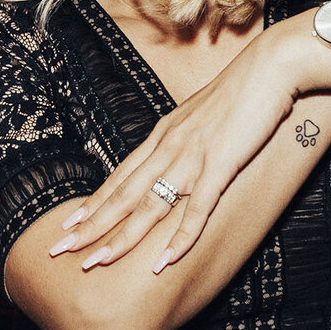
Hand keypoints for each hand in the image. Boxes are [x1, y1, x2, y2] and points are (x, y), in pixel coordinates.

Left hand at [48, 36, 308, 275]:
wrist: (270, 66)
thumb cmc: (241, 90)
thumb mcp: (201, 115)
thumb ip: (185, 138)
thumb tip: (176, 153)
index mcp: (162, 135)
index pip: (120, 176)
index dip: (94, 202)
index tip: (70, 224)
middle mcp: (168, 147)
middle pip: (122, 194)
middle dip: (90, 225)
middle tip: (60, 249)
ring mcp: (192, 156)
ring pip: (148, 206)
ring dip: (121, 238)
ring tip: (95, 263)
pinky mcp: (220, 164)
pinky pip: (196, 209)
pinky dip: (179, 238)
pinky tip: (163, 262)